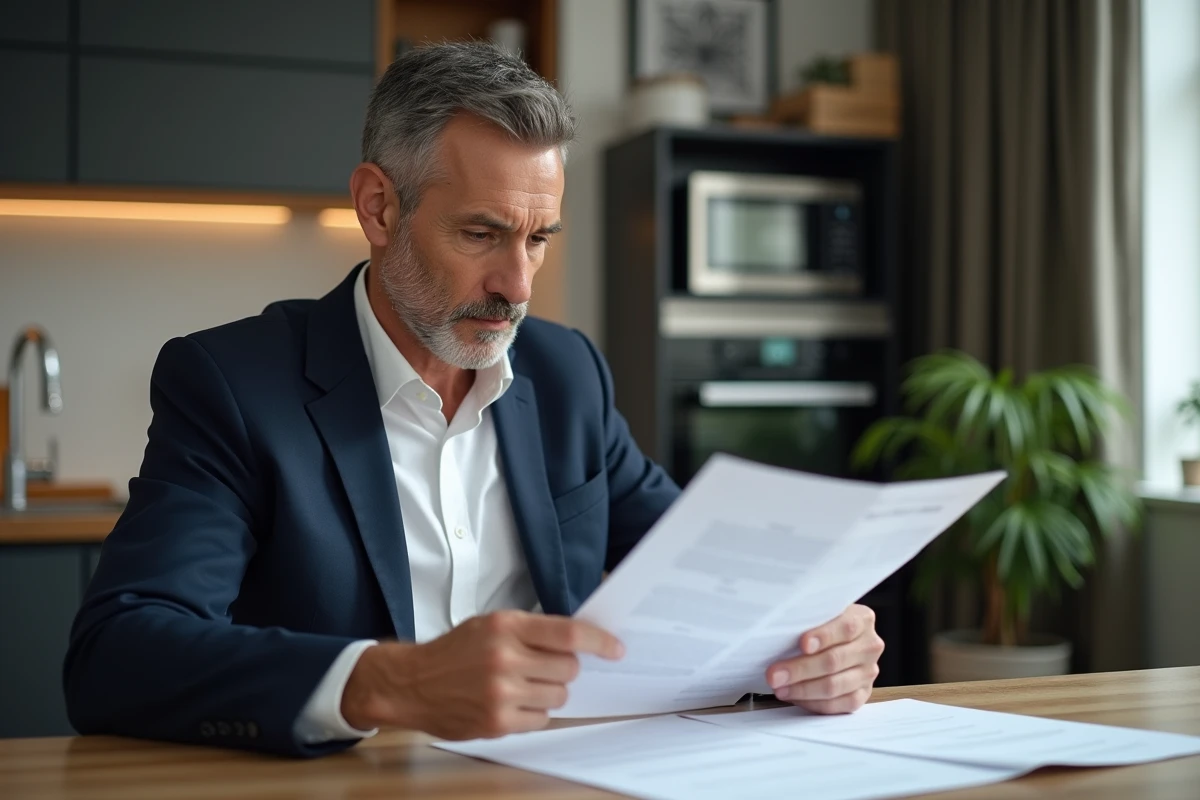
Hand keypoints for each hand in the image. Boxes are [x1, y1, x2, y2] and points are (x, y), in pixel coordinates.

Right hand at [340, 610, 623, 738]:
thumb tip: (576, 640)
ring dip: (548, 692)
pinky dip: (533, 714)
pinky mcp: (497, 721)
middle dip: (563, 669)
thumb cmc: (454, 652)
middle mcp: (505, 658)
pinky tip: (511, 704)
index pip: (568, 634)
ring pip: (558, 696)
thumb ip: (530, 631)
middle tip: (542, 668)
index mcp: (506, 626)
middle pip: (568, 668)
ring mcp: (502, 692)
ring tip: (522, 686)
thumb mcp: (490, 625)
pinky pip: (541, 720)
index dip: (599, 642)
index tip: (615, 648)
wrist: (411, 684)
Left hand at [765, 604, 883, 713]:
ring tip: (779, 688)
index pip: (845, 627)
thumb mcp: (819, 613)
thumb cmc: (821, 624)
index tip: (803, 644)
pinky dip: (813, 703)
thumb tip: (780, 631)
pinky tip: (795, 697)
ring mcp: (868, 672)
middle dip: (800, 669)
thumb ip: (808, 619)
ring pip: (834, 686)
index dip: (824, 636)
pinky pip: (838, 704)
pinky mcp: (863, 694)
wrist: (837, 638)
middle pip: (835, 660)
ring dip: (803, 689)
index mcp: (862, 619)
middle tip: (774, 674)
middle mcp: (870, 646)